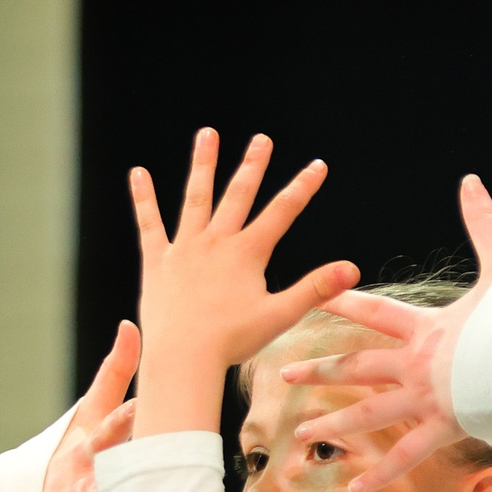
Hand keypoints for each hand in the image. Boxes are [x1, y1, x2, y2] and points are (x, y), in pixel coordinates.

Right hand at [43, 322, 140, 491]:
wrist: (40, 491)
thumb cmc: (81, 449)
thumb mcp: (93, 411)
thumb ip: (116, 373)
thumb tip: (133, 324)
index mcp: (84, 448)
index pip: (105, 430)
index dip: (123, 418)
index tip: (145, 408)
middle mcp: (72, 485)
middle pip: (82, 485)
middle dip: (94, 488)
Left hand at [129, 130, 357, 437]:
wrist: (182, 357)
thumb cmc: (231, 342)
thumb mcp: (280, 316)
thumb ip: (316, 288)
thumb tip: (352, 269)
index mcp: (247, 254)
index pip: (282, 212)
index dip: (302, 187)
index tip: (318, 165)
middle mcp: (216, 242)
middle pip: (238, 195)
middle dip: (253, 165)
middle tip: (261, 139)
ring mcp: (185, 249)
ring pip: (196, 198)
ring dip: (203, 165)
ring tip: (208, 134)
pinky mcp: (158, 261)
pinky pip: (150, 224)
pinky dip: (144, 199)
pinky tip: (138, 173)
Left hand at [279, 174, 491, 491]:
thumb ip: (484, 224)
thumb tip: (471, 181)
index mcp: (426, 327)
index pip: (375, 311)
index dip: (343, 301)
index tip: (313, 296)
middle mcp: (417, 366)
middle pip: (357, 367)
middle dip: (319, 371)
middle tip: (282, 376)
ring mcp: (427, 401)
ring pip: (369, 416)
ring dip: (334, 427)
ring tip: (302, 438)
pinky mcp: (445, 431)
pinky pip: (406, 458)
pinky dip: (381, 476)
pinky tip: (354, 489)